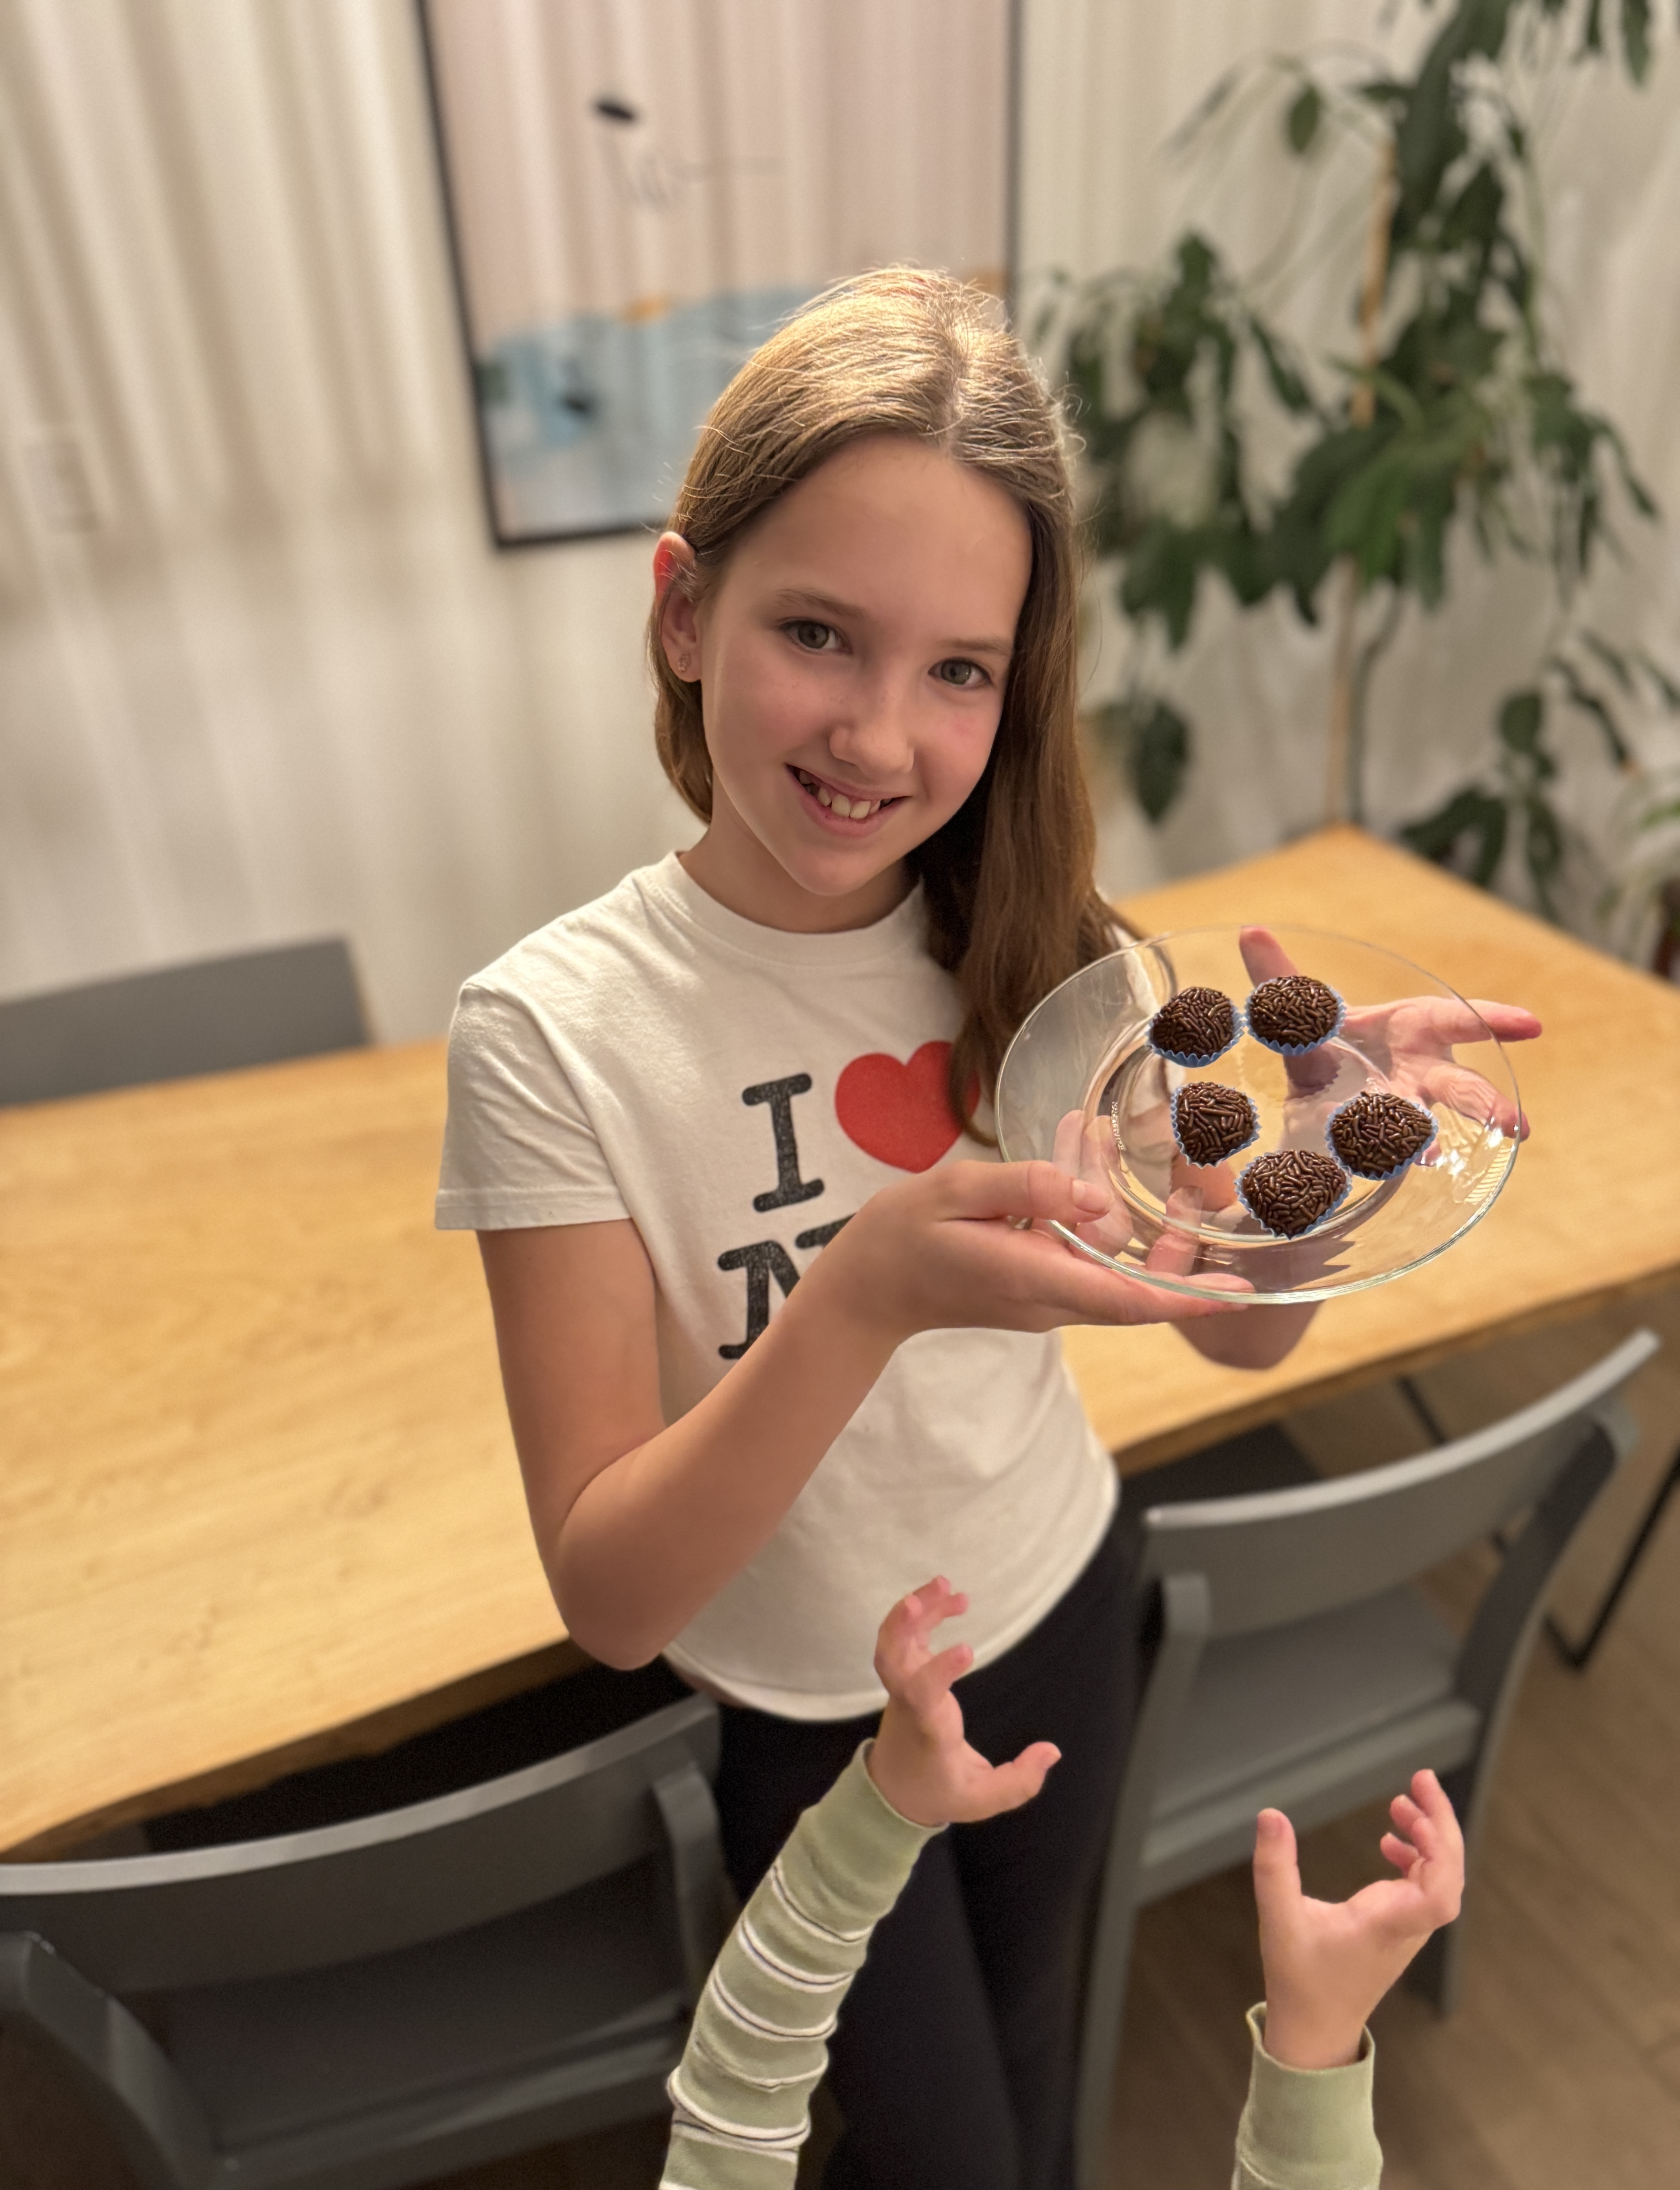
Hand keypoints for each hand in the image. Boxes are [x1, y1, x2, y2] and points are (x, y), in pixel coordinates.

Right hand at [817, 1158, 1248, 1348]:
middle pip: (1136, 1290)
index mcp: (1032, 1279)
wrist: (866, 1289)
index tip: (1238, 1293)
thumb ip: (1022, 1187)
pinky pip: (1085, 1262)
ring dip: (1146, 1235)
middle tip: (1219, 1209)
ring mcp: (1044, 1301)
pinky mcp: (1036, 1289)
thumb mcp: (953, 1191)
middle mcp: (1049, 1301)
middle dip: (1185, 1259)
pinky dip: (1101, 1224)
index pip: (1127, 1299)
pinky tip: (1093, 1170)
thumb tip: (1085, 1192)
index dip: (1187, 1297)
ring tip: (1175, 1185)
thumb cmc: (901, 1236)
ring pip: (1115, 1273)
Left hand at [865, 1579, 1059, 1826]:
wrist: (895, 1788)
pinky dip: (923, 1613)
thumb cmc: (941, 1790)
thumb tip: (1052, 1751)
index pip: (923, 1697)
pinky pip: (906, 1637)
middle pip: (889, 1662)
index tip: (967, 1649)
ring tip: (945, 1583)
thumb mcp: (984, 1800)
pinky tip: (953, 1597)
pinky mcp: (906, 1674)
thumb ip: (1020, 1782)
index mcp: (928, 1730)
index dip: (939, 1670)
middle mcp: (909, 1703)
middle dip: (899, 1630)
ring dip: (913, 1610)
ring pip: (893, 1643)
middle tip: (915, 1601)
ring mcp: (902, 1685)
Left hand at [1240, 928, 1537, 1140]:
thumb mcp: (1305, 1009)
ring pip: (1430, 1128)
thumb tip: (1249, 930)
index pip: (1459, 1022)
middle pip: (1460, 1088)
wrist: (1313, 1085)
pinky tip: (1390, 1167)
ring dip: (1435, 1144)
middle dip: (1486, 1104)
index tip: (1531, 1025)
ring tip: (1437, 1159)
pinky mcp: (1379, 1146)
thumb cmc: (1331, 1038)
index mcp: (1416, 1029)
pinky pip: (1387, 1153)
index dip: (1495, 1020)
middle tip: (1516, 1126)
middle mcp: (1422, 1075)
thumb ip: (1280, 976)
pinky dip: (1384, 1158)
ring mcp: (1406, 1114)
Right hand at [1253, 1769, 1464, 2069]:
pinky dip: (1416, 1856)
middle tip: (1420, 1779)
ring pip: (1440, 1877)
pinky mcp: (1398, 1928)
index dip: (1443, 1852)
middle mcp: (1407, 1926)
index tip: (1419, 1813)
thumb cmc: (1299, 1981)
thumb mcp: (1278, 1919)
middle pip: (1450, 1873)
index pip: (1442, 1895)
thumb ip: (1274, 1866)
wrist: (1315, 2030)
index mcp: (1387, 1926)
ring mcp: (1407, 1928)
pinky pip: (1424, 1886)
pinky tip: (1391, 1841)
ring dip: (1430, 1837)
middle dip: (1441, 1824)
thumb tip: (1270, 1814)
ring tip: (1402, 1801)